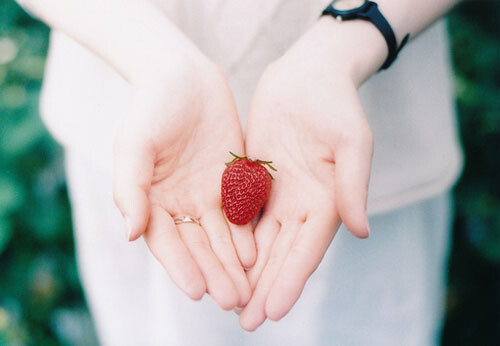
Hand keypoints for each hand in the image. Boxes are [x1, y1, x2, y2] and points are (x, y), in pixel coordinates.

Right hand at [113, 52, 254, 309]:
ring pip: (222, 236)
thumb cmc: (151, 107)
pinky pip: (241, 212)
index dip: (181, 267)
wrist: (183, 75)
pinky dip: (248, 234)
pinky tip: (258, 254)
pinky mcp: (232, 180)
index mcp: (152, 201)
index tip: (197, 290)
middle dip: (214, 273)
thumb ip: (131, 188)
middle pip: (198, 246)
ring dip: (234, 263)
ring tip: (247, 289)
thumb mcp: (134, 144)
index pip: (167, 242)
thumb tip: (130, 234)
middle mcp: (180, 203)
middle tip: (231, 300)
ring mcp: (207, 193)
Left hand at [239, 17, 380, 329]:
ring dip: (248, 274)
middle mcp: (303, 205)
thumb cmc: (335, 103)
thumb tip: (361, 231)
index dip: (291, 280)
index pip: (307, 249)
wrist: (308, 75)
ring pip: (261, 243)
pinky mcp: (256, 181)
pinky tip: (219, 261)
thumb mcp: (351, 141)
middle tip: (247, 323)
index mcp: (327, 200)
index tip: (273, 311)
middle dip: (265, 289)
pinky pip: (242, 217)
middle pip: (282, 255)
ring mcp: (278, 195)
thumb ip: (353, 185)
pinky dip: (233, 242)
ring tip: (231, 304)